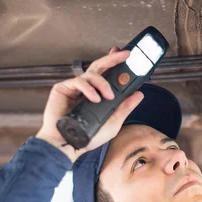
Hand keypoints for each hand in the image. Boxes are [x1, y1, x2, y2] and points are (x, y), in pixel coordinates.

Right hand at [36, 47, 144, 161]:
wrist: (68, 146)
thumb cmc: (88, 137)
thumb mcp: (113, 122)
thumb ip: (125, 108)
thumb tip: (139, 94)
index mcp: (96, 94)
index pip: (107, 74)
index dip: (115, 63)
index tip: (127, 56)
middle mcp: (85, 89)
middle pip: (99, 67)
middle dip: (112, 59)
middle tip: (124, 55)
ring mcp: (74, 88)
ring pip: (91, 74)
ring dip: (103, 82)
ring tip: (109, 96)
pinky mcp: (62, 88)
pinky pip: (78, 81)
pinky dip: (89, 89)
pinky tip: (94, 99)